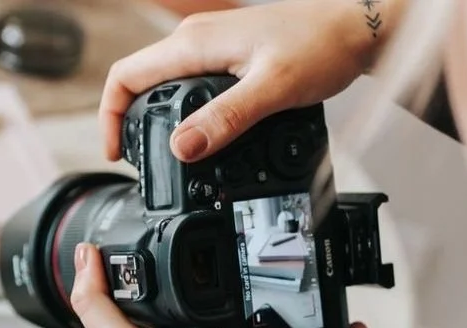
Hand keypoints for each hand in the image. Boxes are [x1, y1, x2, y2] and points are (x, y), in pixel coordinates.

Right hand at [100, 0, 404, 162]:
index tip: (118, 153)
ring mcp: (211, 46)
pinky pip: (189, 83)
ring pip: (163, 83)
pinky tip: (197, 133)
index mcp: (195, 44)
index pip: (127, 76)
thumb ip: (225, 119)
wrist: (355, 27)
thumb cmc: (321, 46)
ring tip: (163, 155)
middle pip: (139, 81)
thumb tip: (182, 148)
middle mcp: (196, 41)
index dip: (111, 116)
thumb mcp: (272, 89)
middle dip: (128, 121)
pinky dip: (182, 111)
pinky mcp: (228, 55)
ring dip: (155, 118)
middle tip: (138, 162)